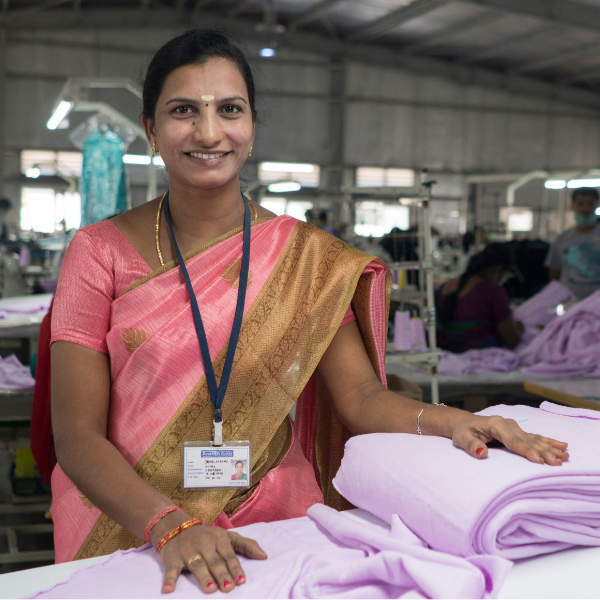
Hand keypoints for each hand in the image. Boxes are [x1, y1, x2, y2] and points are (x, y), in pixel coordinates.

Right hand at [154, 519, 266, 593]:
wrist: (176, 527)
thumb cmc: (207, 537)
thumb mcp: (227, 537)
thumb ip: (246, 545)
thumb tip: (265, 556)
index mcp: (218, 537)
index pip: (229, 554)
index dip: (235, 567)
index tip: (242, 581)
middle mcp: (204, 543)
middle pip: (214, 561)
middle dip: (222, 574)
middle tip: (228, 588)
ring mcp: (187, 551)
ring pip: (197, 565)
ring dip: (203, 577)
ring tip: (211, 589)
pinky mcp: (172, 558)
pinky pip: (171, 570)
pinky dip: (169, 580)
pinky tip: (168, 590)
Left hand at [451, 414, 568, 464]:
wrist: (464, 423)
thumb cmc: (463, 432)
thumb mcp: (462, 439)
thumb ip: (472, 445)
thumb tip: (481, 453)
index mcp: (496, 425)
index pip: (513, 441)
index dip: (526, 451)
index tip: (538, 460)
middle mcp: (508, 424)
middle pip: (528, 440)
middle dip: (543, 451)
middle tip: (557, 463)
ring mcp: (514, 427)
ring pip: (534, 439)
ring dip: (550, 448)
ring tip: (565, 456)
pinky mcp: (517, 431)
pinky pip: (535, 437)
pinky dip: (548, 442)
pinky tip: (562, 446)